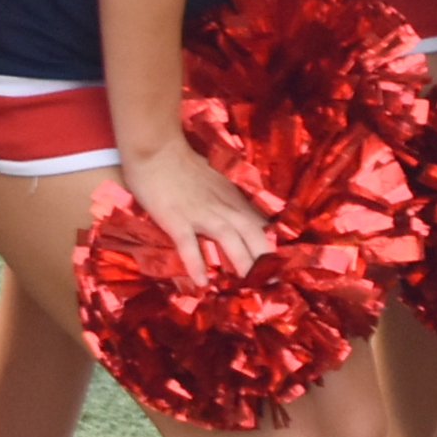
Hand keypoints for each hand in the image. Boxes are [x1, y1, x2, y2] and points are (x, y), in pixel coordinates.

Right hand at [119, 136, 273, 288]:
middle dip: (264, 259)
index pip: (260, 224)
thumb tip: (243, 217)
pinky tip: (201, 283)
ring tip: (249, 286)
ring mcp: (201, 214)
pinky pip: (189, 245)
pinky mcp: (176, 219)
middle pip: (252, 234)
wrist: (158, 151)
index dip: (270, 244)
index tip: (279, 264)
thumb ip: (230, 200)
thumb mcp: (218, 182)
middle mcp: (224, 207)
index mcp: (234, 199)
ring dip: (240, 262)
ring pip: (228, 240)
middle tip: (272, 282)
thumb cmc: (185, 166)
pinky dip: (196, 264)